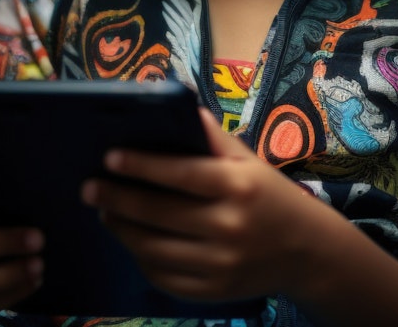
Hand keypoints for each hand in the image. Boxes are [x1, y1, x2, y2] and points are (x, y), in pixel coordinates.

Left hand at [81, 108, 347, 302]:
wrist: (308, 252)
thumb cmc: (270, 197)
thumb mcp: (251, 162)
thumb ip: (214, 139)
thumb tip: (177, 104)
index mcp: (239, 187)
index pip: (180, 174)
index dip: (141, 165)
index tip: (109, 158)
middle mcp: (230, 226)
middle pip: (158, 213)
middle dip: (117, 199)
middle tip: (89, 189)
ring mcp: (220, 264)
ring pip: (153, 248)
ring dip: (122, 229)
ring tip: (105, 213)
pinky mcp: (212, 292)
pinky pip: (163, 277)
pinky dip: (141, 259)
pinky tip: (132, 241)